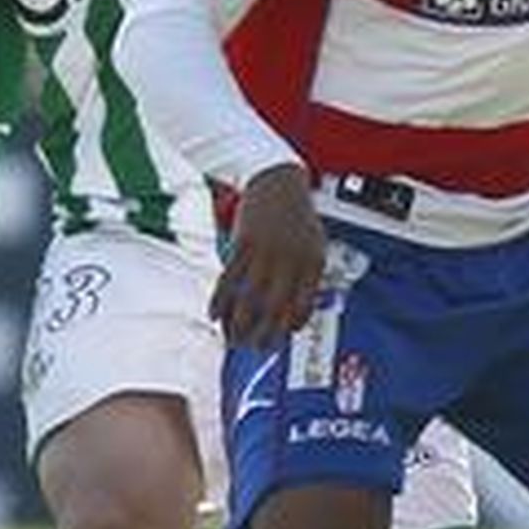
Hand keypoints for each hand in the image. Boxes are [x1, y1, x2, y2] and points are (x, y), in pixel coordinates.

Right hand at [211, 162, 326, 346]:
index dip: (287, 330)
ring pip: (249, 301)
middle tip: (252, 348)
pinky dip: (220, 302)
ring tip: (231, 338)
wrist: (277, 180)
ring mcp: (267, 253)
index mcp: (313, 264)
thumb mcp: (314, 244)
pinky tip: (214, 316)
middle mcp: (292, 261)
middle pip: (275, 311)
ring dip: (237, 326)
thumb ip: (306, 277)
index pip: (302, 310)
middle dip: (262, 336)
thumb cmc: (296, 217)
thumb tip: (294, 317)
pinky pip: (229, 281)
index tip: (276, 340)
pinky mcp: (243, 245)